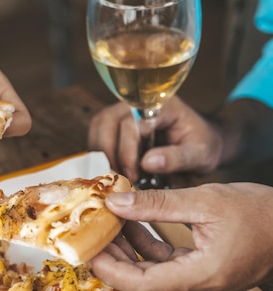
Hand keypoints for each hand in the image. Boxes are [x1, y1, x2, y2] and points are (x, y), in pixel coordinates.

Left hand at [87, 184, 272, 290]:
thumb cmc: (260, 212)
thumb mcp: (205, 200)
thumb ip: (156, 205)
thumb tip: (115, 203)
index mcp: (202, 275)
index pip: (141, 284)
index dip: (109, 269)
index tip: (87, 251)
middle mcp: (200, 289)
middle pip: (141, 281)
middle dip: (113, 257)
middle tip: (91, 234)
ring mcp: (202, 285)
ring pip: (152, 274)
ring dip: (128, 250)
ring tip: (108, 223)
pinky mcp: (203, 275)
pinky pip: (166, 266)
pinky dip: (148, 248)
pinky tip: (134, 224)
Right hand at [88, 97, 223, 182]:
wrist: (202, 142)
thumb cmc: (202, 145)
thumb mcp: (199, 154)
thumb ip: (177, 157)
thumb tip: (148, 163)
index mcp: (160, 104)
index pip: (131, 124)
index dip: (127, 153)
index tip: (132, 177)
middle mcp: (136, 103)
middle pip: (106, 123)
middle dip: (108, 155)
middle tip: (117, 179)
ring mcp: (122, 112)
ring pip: (97, 129)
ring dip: (100, 156)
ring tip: (113, 177)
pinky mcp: (114, 125)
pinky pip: (97, 137)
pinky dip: (99, 156)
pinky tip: (111, 172)